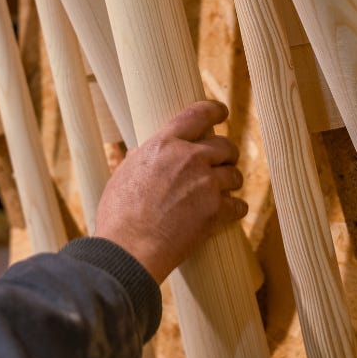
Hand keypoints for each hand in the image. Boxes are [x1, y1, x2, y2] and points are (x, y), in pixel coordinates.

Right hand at [94, 100, 246, 282]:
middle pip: (225, 146)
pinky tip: (231, 212)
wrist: (129, 247)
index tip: (221, 112)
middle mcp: (190, 158)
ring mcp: (205, 184)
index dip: (214, 110)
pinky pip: (238, 205)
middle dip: (227, 154)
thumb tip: (137, 153)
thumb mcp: (123, 174)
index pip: (198, 113)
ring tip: (224, 190)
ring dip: (231, 182)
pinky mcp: (215, 210)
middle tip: (223, 162)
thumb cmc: (118, 214)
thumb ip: (139, 160)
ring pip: (235, 175)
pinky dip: (236, 209)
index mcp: (164, 143)